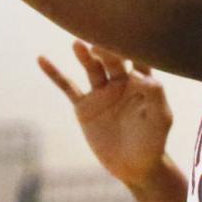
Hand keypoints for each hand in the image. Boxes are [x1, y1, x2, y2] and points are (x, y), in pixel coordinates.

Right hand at [39, 42, 171, 188]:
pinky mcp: (85, 106)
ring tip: (77, 44)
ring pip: (91, 68)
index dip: (133, 47)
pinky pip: (68, 87)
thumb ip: (156, 94)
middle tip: (100, 41)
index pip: (137, 57)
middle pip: (112, 59)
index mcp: (141, 81)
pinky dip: (54, 74)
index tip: (127, 35)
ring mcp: (101, 92)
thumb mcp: (160, 118)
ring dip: (84, 55)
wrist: (134, 166)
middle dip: (106, 49)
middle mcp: (120, 82)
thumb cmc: (153, 141)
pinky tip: (42, 59)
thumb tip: (140, 75)